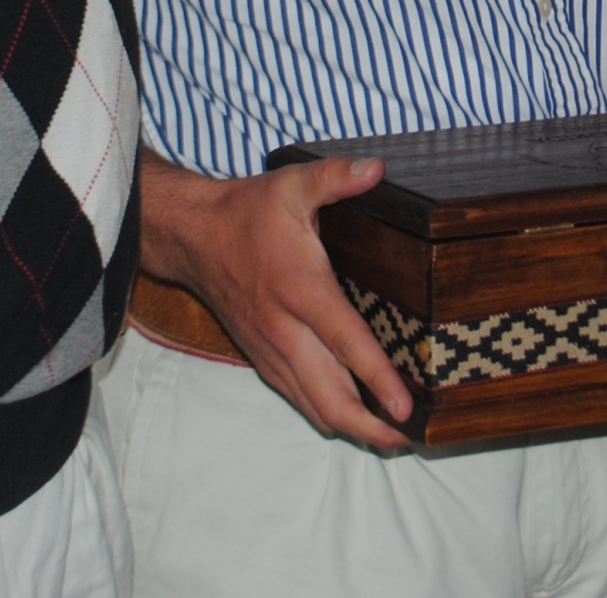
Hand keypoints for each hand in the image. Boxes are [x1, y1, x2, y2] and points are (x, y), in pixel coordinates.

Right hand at [138, 152, 414, 448]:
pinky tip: (353, 416)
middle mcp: (285, 331)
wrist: (193, 237)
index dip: (378, 379)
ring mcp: (272, 351)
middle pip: (331, 398)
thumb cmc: (246, 213)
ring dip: (353, 428)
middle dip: (372, 428)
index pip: (346, 343)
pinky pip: (298, 399)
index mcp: (301, 290)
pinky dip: (328, 414)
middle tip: (413, 437)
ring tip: (393, 438)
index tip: (406, 410)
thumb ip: (336, 177)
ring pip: (314, 407)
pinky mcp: (263, 359)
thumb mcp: (292, 184)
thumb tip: (376, 169)